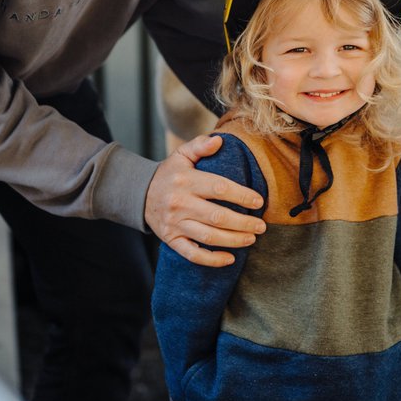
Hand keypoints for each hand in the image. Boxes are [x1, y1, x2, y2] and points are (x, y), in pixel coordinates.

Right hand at [145, 134, 266, 266]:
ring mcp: (175, 224)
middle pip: (218, 217)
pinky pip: (193, 254)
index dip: (242, 195)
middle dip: (243, 223)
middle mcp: (180, 203)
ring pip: (209, 237)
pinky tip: (230, 259)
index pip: (219, 188)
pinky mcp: (171, 240)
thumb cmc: (168, 174)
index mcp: (185, 181)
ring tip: (252, 239)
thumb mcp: (181, 155)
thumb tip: (219, 140)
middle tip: (261, 226)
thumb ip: (200, 146)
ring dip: (234, 240)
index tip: (258, 201)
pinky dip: (212, 260)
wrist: (139, 194)